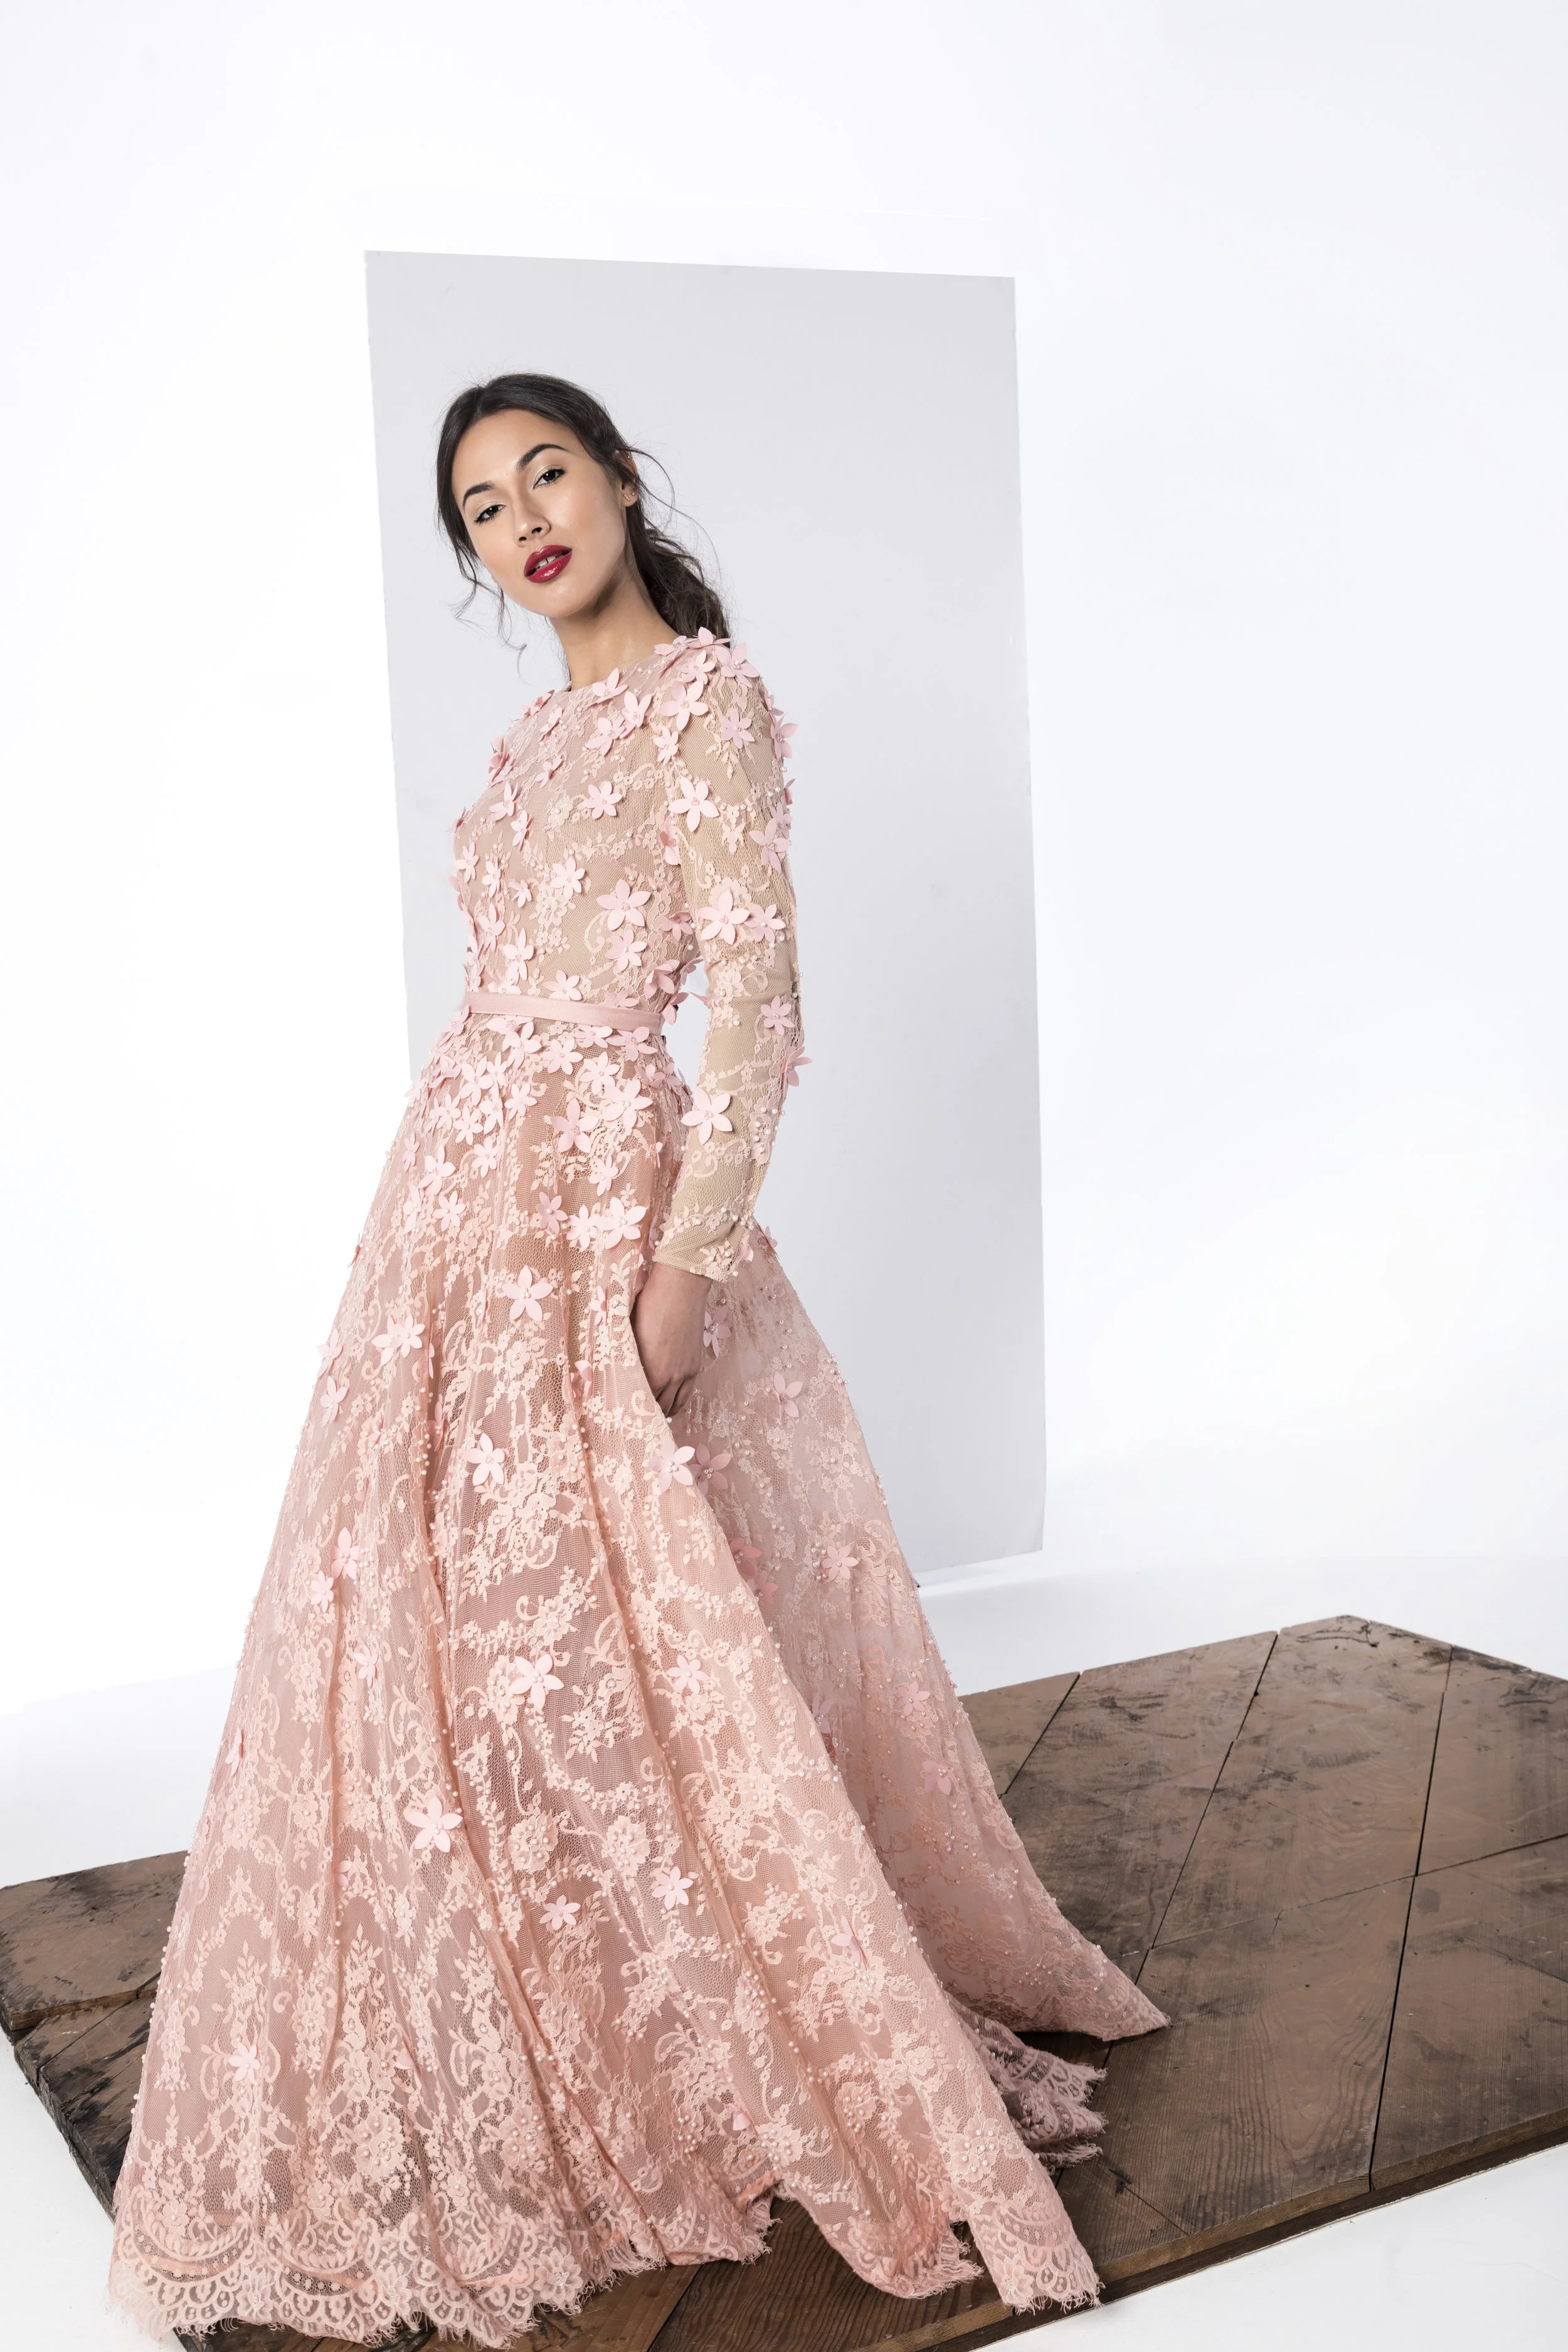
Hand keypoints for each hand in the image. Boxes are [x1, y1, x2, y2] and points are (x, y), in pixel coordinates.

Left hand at [631, 1261, 712, 1417]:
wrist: (680, 1288)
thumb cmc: (649, 1305)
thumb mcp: (629, 1332)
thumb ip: (626, 1356)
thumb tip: (616, 1367)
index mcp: (648, 1369)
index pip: (636, 1401)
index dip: (628, 1408)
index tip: (619, 1412)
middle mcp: (668, 1377)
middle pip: (656, 1407)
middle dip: (645, 1413)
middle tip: (634, 1417)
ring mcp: (685, 1373)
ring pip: (673, 1405)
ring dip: (662, 1412)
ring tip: (652, 1415)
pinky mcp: (695, 1366)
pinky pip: (687, 1395)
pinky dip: (677, 1404)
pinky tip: (669, 1405)